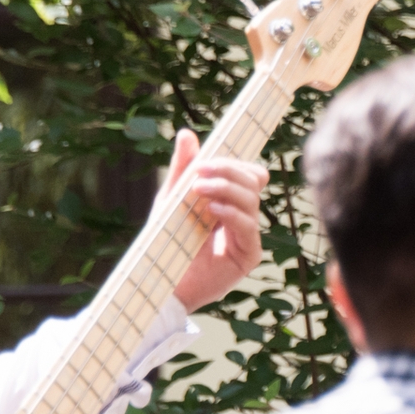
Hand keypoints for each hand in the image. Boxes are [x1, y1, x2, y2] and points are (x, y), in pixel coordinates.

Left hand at [161, 129, 268, 310]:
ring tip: (199, 191)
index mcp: (230, 200)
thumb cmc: (166, 241)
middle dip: (227, 171)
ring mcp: (247, 235)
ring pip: (252, 200)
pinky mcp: (248, 255)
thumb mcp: (172, 198)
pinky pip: (248, 226)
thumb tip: (186, 133)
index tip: (204, 163)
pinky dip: (231, 213)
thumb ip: (182, 168)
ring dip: (225, 189)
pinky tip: (212, 210)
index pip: (249, 173)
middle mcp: (243, 216)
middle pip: (253, 181)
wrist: (161, 280)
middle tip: (199, 172)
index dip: (234, 163)